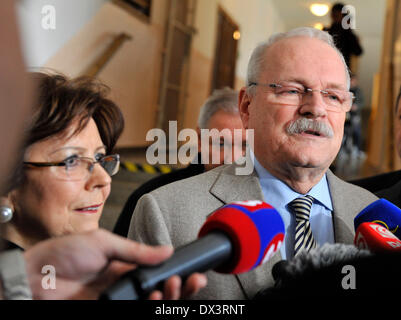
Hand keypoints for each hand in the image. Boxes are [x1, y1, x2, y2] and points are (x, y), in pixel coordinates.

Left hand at [24, 229, 206, 298]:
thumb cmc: (64, 254)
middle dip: (179, 288)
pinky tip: (152, 299)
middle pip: (159, 290)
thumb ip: (136, 250)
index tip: (191, 272)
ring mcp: (117, 299)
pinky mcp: (109, 308)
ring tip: (171, 288)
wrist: (36, 276)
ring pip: (150, 303)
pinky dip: (148, 306)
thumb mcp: (105, 243)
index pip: (157, 271)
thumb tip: (165, 250)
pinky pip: (134, 309)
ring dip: (166, 297)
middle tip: (190, 281)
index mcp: (125, 265)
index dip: (175, 273)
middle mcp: (124, 284)